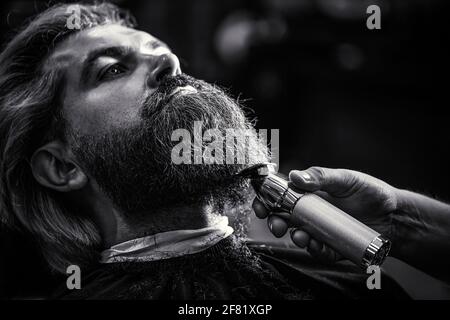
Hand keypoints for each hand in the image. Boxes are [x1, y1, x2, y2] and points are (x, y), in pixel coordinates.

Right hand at [252, 166, 398, 263]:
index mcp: (310, 193)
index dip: (266, 200)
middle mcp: (311, 212)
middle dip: (274, 223)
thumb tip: (294, 176)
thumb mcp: (345, 179)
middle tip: (276, 225)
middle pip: (283, 218)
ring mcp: (321, 229)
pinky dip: (315, 249)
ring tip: (300, 237)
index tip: (260, 204)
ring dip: (293, 238)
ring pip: (298, 236)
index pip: (281, 195)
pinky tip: (317, 244)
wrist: (395, 215)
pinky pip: (319, 250)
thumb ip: (321, 177)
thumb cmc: (369, 192)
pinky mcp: (333, 245)